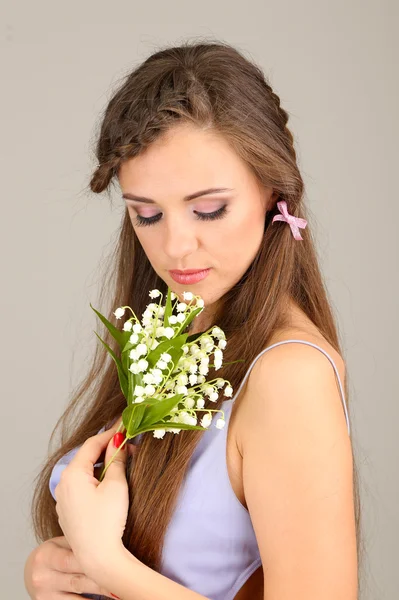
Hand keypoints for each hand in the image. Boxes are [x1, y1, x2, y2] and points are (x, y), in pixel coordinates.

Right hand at [24, 535, 117, 597]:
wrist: (33, 572)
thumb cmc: (57, 552)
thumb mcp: (62, 543)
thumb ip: (80, 542)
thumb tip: (113, 536)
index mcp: (46, 555)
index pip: (74, 559)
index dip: (98, 559)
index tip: (119, 561)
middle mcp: (42, 576)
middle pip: (79, 579)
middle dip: (103, 580)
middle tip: (125, 580)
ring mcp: (44, 594)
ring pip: (79, 594)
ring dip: (102, 594)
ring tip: (120, 592)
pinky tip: (106, 599)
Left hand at [54, 417, 134, 573]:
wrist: (99, 557)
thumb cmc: (107, 520)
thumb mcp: (116, 484)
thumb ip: (116, 459)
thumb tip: (118, 442)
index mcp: (73, 473)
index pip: (92, 443)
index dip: (110, 433)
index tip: (124, 424)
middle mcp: (63, 484)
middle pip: (87, 458)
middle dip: (107, 450)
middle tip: (128, 445)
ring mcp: (64, 499)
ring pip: (84, 473)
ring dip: (101, 466)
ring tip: (122, 464)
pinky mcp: (68, 512)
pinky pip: (81, 488)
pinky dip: (95, 481)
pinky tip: (109, 485)